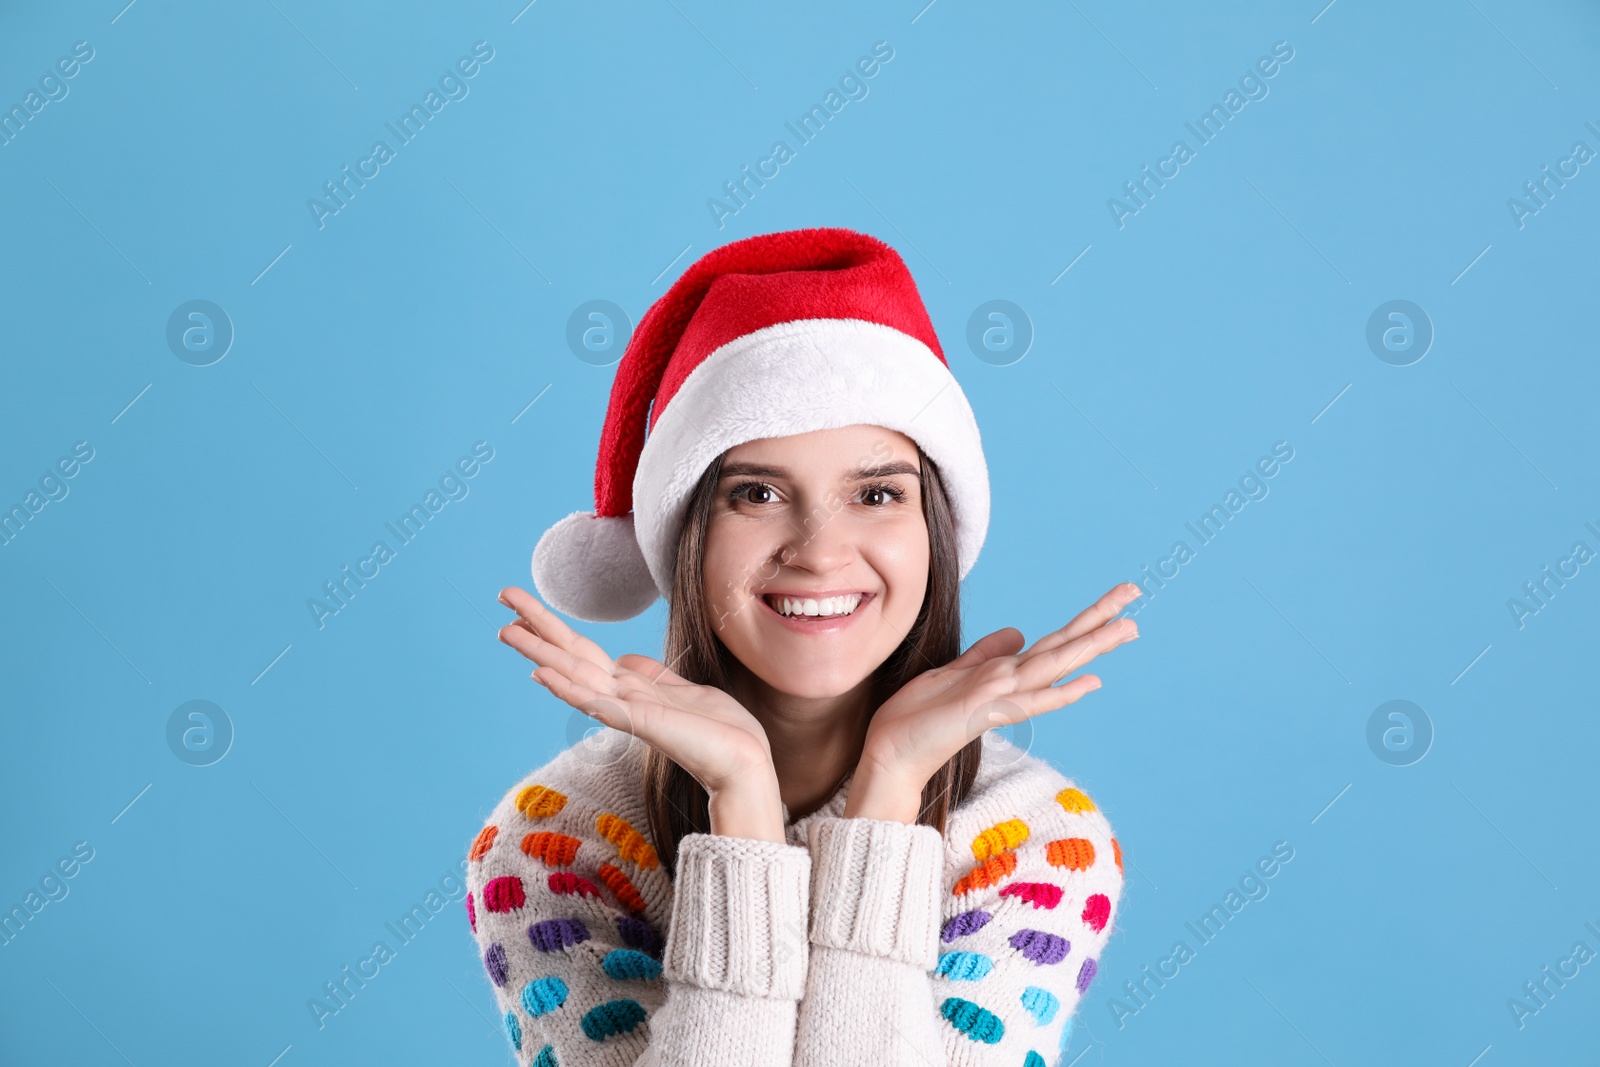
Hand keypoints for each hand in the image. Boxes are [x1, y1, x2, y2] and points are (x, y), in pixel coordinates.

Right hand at [495, 587, 784, 839]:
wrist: (743, 760)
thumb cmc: (720, 730)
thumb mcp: (684, 690)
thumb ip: (653, 676)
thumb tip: (626, 660)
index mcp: (630, 687)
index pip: (582, 651)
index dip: (554, 627)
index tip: (524, 607)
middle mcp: (620, 697)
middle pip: (569, 654)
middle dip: (537, 626)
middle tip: (503, 594)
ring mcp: (626, 710)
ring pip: (573, 674)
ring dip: (540, 651)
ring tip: (506, 629)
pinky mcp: (639, 722)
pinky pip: (596, 703)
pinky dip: (567, 688)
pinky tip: (541, 674)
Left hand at [852, 583, 1141, 808]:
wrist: (891, 755)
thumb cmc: (917, 717)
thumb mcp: (952, 672)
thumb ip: (986, 653)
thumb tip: (1019, 632)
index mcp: (1004, 674)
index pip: (1052, 642)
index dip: (1084, 621)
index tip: (1117, 599)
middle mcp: (1010, 685)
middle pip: (1063, 647)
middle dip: (1099, 622)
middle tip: (1135, 596)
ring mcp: (1001, 698)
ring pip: (1055, 665)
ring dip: (1091, 646)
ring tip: (1127, 626)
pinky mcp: (984, 713)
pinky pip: (1029, 700)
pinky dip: (1060, 692)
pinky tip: (1089, 682)